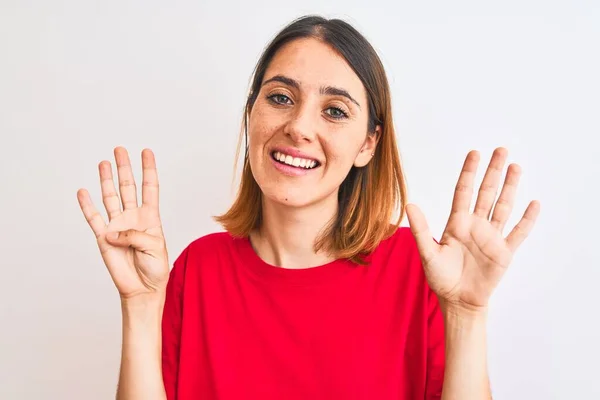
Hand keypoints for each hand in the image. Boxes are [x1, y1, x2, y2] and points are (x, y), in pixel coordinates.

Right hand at [77, 147, 168, 299]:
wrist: (142, 288)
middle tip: (120, 150)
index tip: (147, 151)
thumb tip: (111, 231)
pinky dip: (87, 205)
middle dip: (125, 168)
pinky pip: (94, 218)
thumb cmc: (155, 268)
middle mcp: (133, 217)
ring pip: (111, 197)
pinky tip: (83, 192)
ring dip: (107, 180)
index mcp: (150, 217)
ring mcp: (117, 226)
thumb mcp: (154, 247)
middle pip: (128, 187)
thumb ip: (134, 235)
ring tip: (104, 163)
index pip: (150, 187)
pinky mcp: (104, 238)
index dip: (149, 169)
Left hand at [406, 147, 539, 312]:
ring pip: (503, 207)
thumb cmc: (441, 277)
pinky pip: (518, 233)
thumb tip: (410, 204)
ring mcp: (491, 237)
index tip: (475, 153)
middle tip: (501, 150)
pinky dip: (526, 219)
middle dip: (494, 172)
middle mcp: (476, 225)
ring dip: (510, 187)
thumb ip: (421, 229)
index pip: (464, 191)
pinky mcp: (504, 252)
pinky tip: (533, 203)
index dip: (469, 172)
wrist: (458, 300)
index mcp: (457, 223)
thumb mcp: (428, 253)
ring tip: (516, 167)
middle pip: (487, 193)